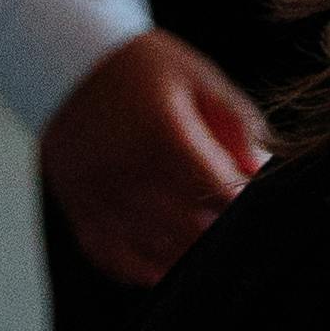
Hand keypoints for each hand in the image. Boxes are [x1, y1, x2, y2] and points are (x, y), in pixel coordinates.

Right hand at [39, 26, 270, 284]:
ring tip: (209, 241)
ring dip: (189, 253)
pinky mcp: (80, 212)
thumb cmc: (143, 67)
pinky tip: (168, 261)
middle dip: (222, 232)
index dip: (245, 204)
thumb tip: (264, 169)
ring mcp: (98, 199)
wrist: (66, 61)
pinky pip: (115, 261)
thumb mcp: (199, 78)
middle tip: (238, 224)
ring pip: (156, 253)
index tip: (260, 202)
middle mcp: (127, 175)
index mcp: (162, 137)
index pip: (220, 192)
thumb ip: (238, 124)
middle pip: (191, 232)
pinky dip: (145, 269)